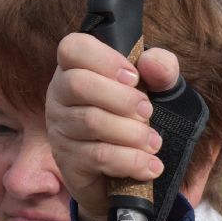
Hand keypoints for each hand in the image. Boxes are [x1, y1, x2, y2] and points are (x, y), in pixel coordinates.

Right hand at [45, 32, 180, 220]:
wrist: (129, 172)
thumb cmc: (136, 117)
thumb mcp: (157, 89)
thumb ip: (161, 70)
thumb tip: (152, 63)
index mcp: (76, 69)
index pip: (73, 48)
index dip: (105, 59)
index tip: (134, 78)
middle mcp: (60, 95)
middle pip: (79, 84)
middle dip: (122, 98)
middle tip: (148, 112)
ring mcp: (60, 129)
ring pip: (91, 122)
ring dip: (132, 133)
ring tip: (154, 142)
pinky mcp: (68, 161)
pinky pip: (98, 156)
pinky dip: (131, 161)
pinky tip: (151, 166)